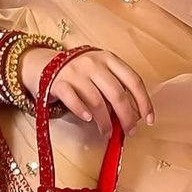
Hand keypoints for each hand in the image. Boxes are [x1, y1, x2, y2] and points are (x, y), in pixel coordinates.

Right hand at [19, 43, 154, 136]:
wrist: (43, 63)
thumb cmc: (78, 73)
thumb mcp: (99, 72)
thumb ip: (115, 87)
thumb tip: (133, 115)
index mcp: (109, 59)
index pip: (133, 81)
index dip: (144, 102)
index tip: (148, 120)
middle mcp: (93, 63)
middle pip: (117, 93)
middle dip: (126, 117)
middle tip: (129, 131)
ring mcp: (75, 72)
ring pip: (97, 101)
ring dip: (105, 121)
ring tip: (108, 132)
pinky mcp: (58, 82)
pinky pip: (73, 99)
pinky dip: (82, 111)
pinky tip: (88, 120)